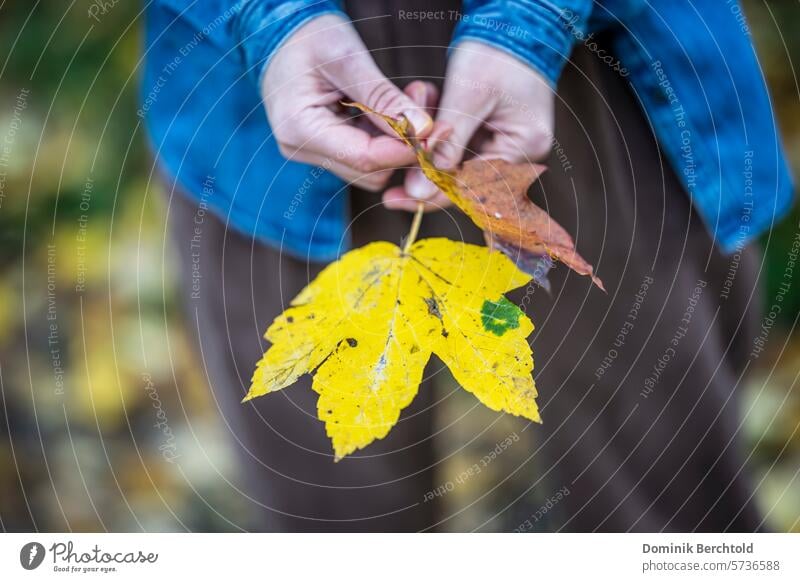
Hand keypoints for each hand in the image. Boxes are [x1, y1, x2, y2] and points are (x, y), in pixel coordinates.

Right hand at [261, 14, 433, 190]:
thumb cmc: (310, 36)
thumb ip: (383, 97)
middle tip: (425, 102)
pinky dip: (387, 134)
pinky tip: (396, 105)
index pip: (366, 158)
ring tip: (412, 96)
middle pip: (371, 171)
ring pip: (372, 167)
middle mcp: (303, 149)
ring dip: (399, 139)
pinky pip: (366, 153)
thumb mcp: (347, 58)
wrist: (283, 32)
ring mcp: (313, 151)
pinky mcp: (326, 147)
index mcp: (301, 129)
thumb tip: (422, 129)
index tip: (438, 129)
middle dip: (404, 144)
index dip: (406, 149)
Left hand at [383, 41, 553, 211]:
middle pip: (464, 180)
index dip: (432, 195)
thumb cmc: (496, 53)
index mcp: (523, 147)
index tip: (396, 198)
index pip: (472, 187)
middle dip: (425, 170)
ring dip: (428, 151)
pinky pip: (459, 146)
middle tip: (389, 181)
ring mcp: (506, 143)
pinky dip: (437, 136)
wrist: (511, 24)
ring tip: (402, 134)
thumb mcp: (467, 99)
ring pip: (457, 164)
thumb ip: (445, 146)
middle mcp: (519, 152)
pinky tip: (420, 115)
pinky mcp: (492, 133)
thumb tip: (420, 191)